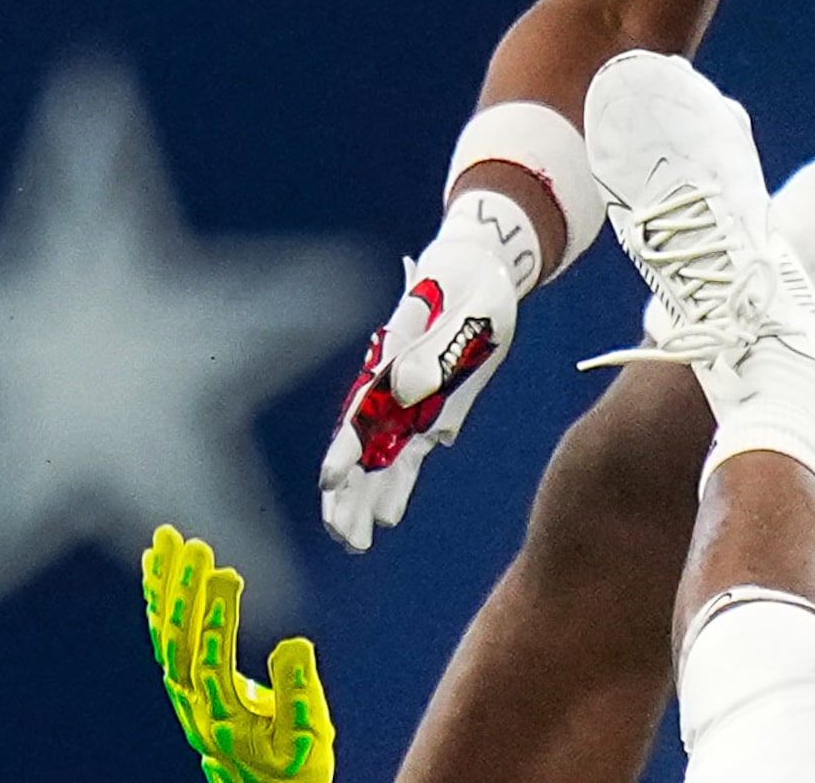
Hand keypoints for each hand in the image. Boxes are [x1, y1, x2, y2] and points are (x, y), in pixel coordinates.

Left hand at [143, 525, 334, 782]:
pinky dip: (160, 601)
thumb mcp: (307, 736)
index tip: (225, 573)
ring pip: (166, 637)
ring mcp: (185, 693)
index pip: (212, 662)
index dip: (217, 618)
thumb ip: (299, 692)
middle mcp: (195, 704)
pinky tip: (158, 571)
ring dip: (166, 587)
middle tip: (191, 544)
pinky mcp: (187, 683)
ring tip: (167, 542)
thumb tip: (295, 642)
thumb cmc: (293, 768)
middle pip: (179, 643)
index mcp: (224, 717)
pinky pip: (166, 638)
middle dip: (185, 590)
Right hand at [316, 191, 531, 550]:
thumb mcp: (467, 310)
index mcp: (393, 359)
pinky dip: (399, 485)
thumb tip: (407, 391)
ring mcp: (413, 401)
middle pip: (363, 446)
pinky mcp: (436, 410)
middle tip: (341, 535)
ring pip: (381, 459)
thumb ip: (437, 349)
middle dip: (348, 492)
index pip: (362, 411)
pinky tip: (388, 517)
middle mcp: (395, 386)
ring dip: (367, 499)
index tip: (332, 480)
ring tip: (354, 541)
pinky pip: (412, 454)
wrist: (482, 273)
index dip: (345, 447)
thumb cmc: (472, 285)